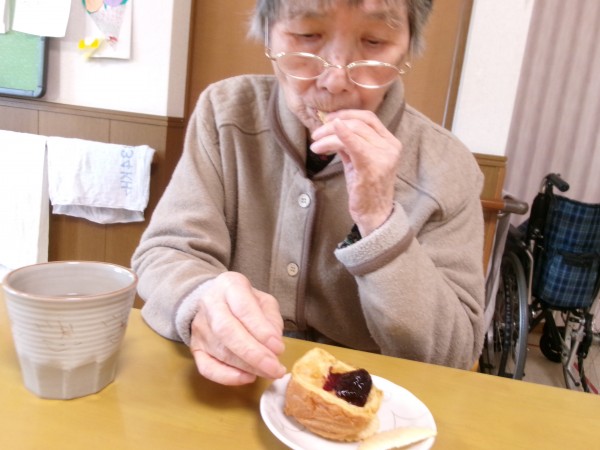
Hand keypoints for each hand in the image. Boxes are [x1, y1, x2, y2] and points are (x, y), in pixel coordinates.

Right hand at [189, 272, 285, 384]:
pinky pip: (206, 367)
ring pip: (221, 351)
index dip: (261, 330)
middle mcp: (210, 304)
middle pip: (227, 331)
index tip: (279, 348)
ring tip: (269, 372)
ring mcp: (199, 327)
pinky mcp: (195, 348)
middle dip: (254, 354)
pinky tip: (247, 377)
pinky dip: (227, 377)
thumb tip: (274, 345)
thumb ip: (271, 319)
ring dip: (248, 366)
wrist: (215, 300)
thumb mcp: (263, 300)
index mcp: (229, 285)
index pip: (243, 308)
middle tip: (275, 368)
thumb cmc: (245, 301)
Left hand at [310, 110, 400, 235]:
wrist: (375, 216)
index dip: (346, 113)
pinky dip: (338, 138)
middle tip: (316, 134)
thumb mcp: (358, 162)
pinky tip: (323, 141)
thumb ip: (350, 144)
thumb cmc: (366, 190)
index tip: (328, 119)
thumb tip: (333, 128)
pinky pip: (353, 145)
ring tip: (315, 146)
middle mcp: (390, 147)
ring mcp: (383, 156)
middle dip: (332, 125)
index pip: (368, 118)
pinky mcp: (371, 167)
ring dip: (328, 136)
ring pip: (352, 131)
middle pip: (359, 122)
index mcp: (390, 143)